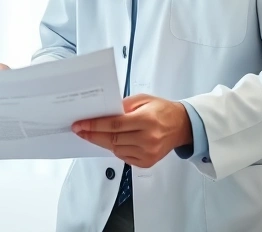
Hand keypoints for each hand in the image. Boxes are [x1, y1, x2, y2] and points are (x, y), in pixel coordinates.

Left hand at [72, 94, 191, 167]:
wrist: (181, 126)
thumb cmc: (162, 110)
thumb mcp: (143, 99)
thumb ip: (123, 105)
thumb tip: (102, 113)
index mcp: (146, 120)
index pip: (114, 125)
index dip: (94, 125)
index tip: (80, 124)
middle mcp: (148, 138)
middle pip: (113, 139)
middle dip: (92, 134)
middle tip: (79, 130)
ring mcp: (148, 152)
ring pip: (116, 149)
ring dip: (102, 141)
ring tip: (93, 134)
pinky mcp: (147, 162)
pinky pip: (124, 157)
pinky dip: (115, 149)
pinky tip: (112, 141)